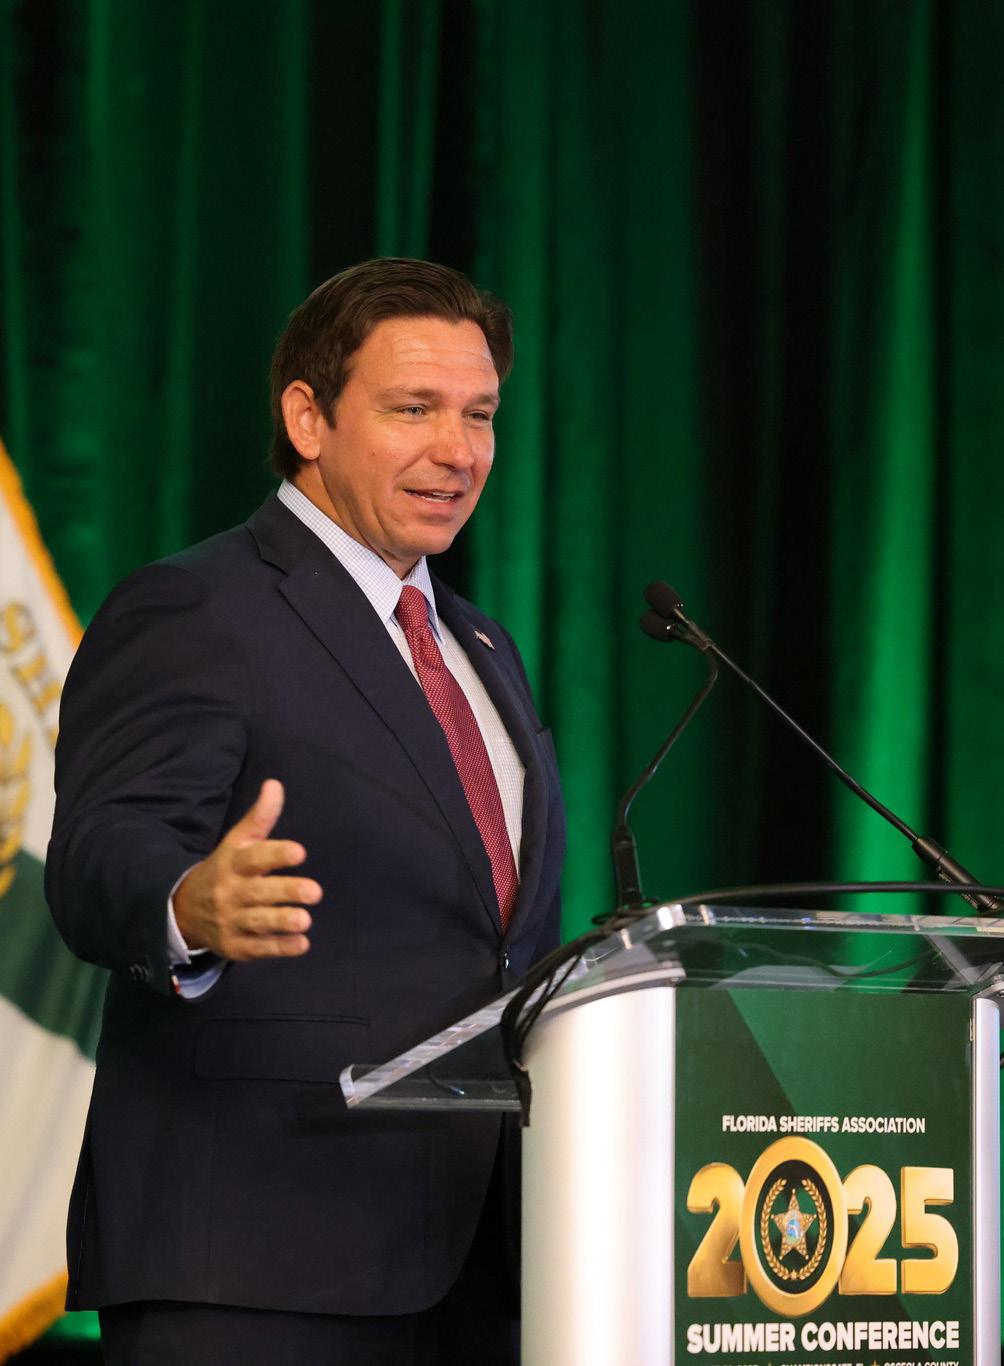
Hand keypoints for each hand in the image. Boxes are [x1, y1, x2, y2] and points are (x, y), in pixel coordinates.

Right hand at [173, 779, 320, 960]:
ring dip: (282, 922)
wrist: (184, 911)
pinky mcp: (235, 946)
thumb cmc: (225, 870)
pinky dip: (279, 948)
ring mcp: (231, 921)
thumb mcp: (237, 842)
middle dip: (286, 892)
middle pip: (259, 893)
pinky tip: (301, 944)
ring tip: (305, 919)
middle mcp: (231, 893)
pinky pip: (258, 948)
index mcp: (233, 864)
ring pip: (259, 923)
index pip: (254, 858)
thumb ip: (260, 817)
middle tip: (315, 892)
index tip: (300, 852)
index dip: (276, 855)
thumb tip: (275, 784)